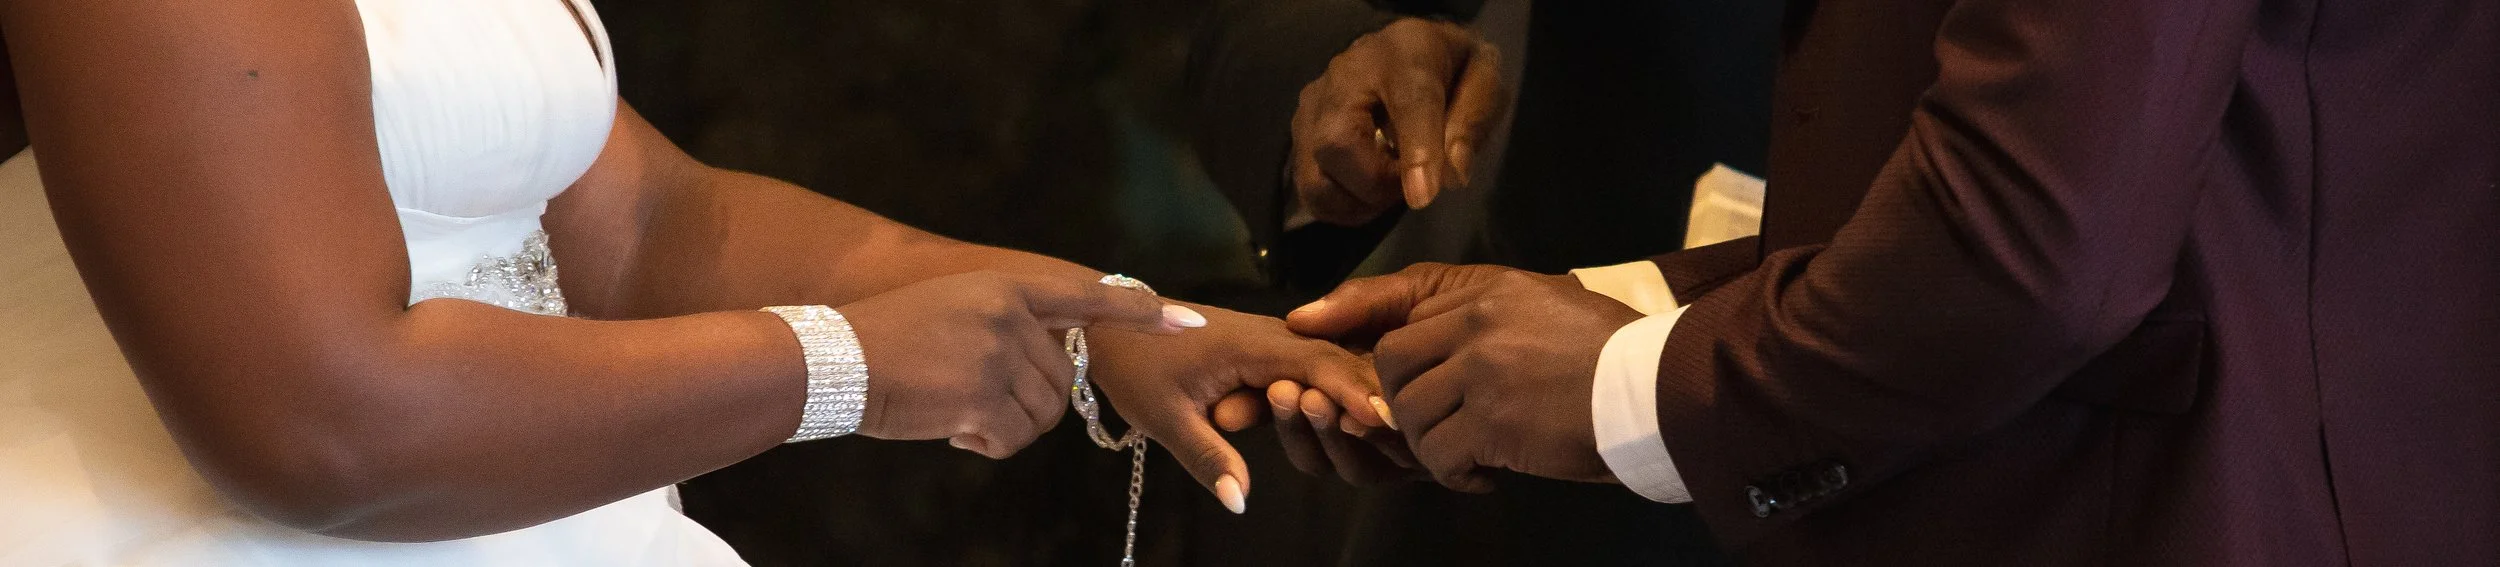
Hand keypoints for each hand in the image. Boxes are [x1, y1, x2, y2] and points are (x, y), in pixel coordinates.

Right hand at [838, 271, 1198, 458]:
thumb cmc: (884, 343)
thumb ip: (1003, 329)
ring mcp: (997, 354)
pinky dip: (987, 445)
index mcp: (1003, 287)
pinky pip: (1011, 438)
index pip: (1086, 296)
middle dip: (1028, 406)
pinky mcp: (982, 395)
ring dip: (1005, 428)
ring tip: (956, 415)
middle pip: (1061, 382)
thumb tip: (1047, 374)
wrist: (833, 360)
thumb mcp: (951, 311)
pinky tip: (952, 431)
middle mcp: (1008, 314)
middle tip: (973, 408)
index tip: (1186, 320)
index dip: (1140, 309)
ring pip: (1041, 415)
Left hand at [1086, 304, 1386, 512]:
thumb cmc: (1134, 365)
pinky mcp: (1265, 348)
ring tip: (1400, 425)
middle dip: (1373, 391)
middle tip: (1411, 428)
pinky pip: (1312, 363)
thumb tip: (1241, 500)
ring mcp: (1270, 339)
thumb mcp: (1164, 417)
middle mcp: (1269, 334)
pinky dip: (1339, 384)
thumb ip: (1207, 457)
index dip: (1353, 392)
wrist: (1106, 324)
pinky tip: (1362, 411)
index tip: (1387, 420)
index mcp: (1250, 344)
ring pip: (1329, 359)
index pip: (1317, 365)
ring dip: (1361, 388)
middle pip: (1336, 358)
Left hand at [1288, 263, 1640, 491]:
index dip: (1349, 317)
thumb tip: (1425, 332)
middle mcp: (1477, 322)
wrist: (1657, 389)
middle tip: (1435, 424)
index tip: (1303, 326)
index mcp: (1488, 289)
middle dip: (1398, 400)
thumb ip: (1485, 311)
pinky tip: (1487, 475)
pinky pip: (1439, 455)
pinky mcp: (1492, 421)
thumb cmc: (1610, 351)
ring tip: (1469, 452)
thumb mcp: (1545, 302)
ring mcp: (1482, 370)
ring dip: (1429, 443)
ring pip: (1407, 412)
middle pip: (1391, 362)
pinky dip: (1456, 473)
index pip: (1398, 297)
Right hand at [1291, 17, 1505, 225]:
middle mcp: (1344, 74)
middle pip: (1337, 143)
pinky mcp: (1298, 131)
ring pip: (1315, 176)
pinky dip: (1340, 205)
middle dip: (1377, 184)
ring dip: (1357, 201)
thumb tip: (1450, 176)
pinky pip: (1309, 190)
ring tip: (1390, 186)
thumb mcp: (1484, 81)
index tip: (1423, 196)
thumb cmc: (1450, 69)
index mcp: (1406, 54)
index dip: (1416, 152)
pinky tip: (1367, 190)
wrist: (1408, 50)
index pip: (1408, 103)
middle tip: (1413, 184)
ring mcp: (1312, 105)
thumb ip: (1472, 123)